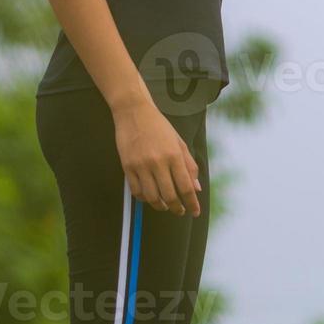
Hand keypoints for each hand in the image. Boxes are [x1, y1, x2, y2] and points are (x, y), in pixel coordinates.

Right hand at [112, 98, 201, 216]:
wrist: (134, 112)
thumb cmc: (159, 126)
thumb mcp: (179, 142)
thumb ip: (189, 165)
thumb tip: (196, 189)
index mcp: (174, 155)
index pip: (186, 187)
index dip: (192, 203)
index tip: (194, 212)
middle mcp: (158, 162)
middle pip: (170, 196)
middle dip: (177, 208)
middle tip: (180, 211)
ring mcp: (141, 165)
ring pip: (152, 197)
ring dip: (160, 206)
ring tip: (165, 206)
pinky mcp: (127, 167)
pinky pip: (136, 191)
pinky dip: (144, 199)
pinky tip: (150, 197)